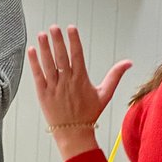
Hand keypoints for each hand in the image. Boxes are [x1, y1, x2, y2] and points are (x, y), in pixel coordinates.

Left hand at [27, 25, 131, 160]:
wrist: (73, 134)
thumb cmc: (89, 114)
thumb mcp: (105, 94)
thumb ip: (115, 76)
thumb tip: (129, 62)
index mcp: (81, 79)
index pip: (77, 55)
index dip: (74, 41)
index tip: (71, 28)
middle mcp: (67, 82)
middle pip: (62, 57)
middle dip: (58, 41)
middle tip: (54, 27)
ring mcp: (54, 87)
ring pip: (48, 64)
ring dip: (45, 48)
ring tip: (42, 34)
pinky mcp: (43, 94)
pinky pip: (38, 75)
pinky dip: (34, 63)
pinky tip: (32, 50)